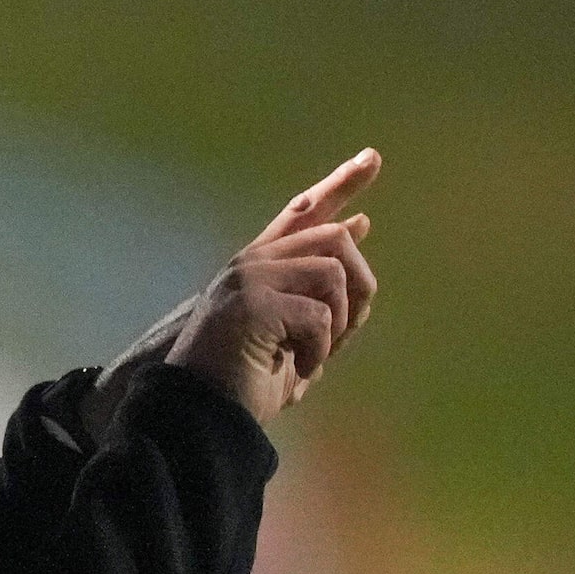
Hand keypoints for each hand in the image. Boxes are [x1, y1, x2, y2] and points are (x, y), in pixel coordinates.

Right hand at [165, 149, 380, 423]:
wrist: (203, 414)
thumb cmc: (246, 383)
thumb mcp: (296, 337)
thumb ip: (322, 299)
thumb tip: (356, 246)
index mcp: (258, 268)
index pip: (302, 214)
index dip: (339, 186)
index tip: (371, 159)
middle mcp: (251, 263)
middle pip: (334, 239)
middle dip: (359, 289)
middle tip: (347, 332)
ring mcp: (248, 278)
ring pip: (334, 274)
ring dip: (337, 325)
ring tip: (312, 357)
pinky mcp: (252, 303)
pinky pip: (319, 317)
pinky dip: (319, 353)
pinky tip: (299, 372)